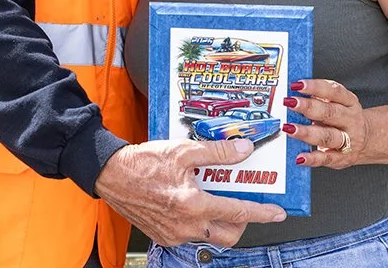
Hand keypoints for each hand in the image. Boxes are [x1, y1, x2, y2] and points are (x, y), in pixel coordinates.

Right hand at [94, 137, 287, 247]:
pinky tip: (194, 204)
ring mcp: (173, 234)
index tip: (277, 213)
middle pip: (229, 234)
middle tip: (244, 204)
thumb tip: (242, 151)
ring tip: (216, 200)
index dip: (262, 212)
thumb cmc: (141, 163)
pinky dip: (199, 223)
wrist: (110, 175)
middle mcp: (185, 225)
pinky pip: (190, 236)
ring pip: (209, 237)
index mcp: (192, 204)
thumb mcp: (183, 151)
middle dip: (242, 222)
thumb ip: (217, 153)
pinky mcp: (163, 236)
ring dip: (219, 223)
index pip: (238, 212)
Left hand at [282, 78, 366, 167]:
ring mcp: (348, 140)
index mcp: (349, 102)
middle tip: (289, 102)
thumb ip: (320, 98)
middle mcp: (350, 120)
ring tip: (289, 128)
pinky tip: (300, 157)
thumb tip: (293, 95)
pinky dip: (313, 158)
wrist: (368, 139)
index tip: (297, 85)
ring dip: (307, 132)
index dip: (315, 87)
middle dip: (308, 107)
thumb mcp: (339, 103)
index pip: (333, 91)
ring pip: (327, 136)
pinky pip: (327, 159)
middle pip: (329, 112)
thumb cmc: (344, 118)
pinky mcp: (343, 158)